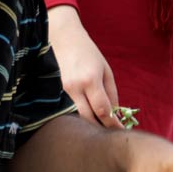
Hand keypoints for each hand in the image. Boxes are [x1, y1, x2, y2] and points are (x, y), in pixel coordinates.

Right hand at [48, 6, 123, 128]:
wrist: (62, 36)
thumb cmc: (87, 52)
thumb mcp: (105, 70)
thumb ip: (112, 93)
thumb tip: (116, 114)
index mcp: (90, 80)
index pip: (103, 110)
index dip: (113, 124)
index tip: (121, 131)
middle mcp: (74, 87)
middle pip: (88, 119)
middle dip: (100, 129)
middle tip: (110, 135)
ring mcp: (60, 90)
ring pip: (75, 118)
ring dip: (87, 126)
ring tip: (97, 131)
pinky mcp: (51, 91)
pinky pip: (64, 111)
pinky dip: (74, 118)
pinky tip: (82, 121)